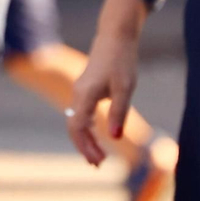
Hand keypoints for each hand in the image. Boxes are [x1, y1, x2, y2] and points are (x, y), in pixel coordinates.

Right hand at [65, 28, 139, 166]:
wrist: (115, 36)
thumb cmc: (122, 60)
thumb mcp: (125, 87)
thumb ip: (119, 112)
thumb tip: (115, 138)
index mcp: (85, 94)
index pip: (78, 127)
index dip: (86, 146)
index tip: (98, 161)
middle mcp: (78, 93)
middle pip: (74, 127)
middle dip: (84, 147)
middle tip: (99, 165)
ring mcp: (80, 90)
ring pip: (76, 120)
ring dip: (85, 139)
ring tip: (99, 156)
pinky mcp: (85, 88)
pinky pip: (80, 113)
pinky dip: (86, 128)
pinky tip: (96, 135)